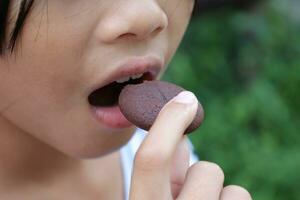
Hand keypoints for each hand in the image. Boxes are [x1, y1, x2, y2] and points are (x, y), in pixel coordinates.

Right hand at [130, 91, 251, 199]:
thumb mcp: (150, 194)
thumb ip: (160, 162)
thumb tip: (178, 118)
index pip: (152, 158)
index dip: (169, 122)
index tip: (185, 98)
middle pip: (207, 171)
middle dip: (199, 175)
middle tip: (188, 192)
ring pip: (233, 190)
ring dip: (216, 194)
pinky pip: (241, 198)